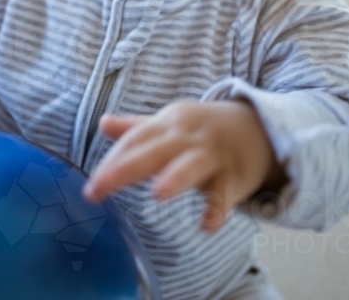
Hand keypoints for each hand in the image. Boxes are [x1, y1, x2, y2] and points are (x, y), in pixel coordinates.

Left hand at [83, 99, 281, 231]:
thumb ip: (137, 128)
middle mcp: (187, 136)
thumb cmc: (204, 130)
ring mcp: (212, 155)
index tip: (90, 187)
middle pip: (154, 150)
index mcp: (168, 123)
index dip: (112, 162)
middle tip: (97, 188)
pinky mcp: (234, 176)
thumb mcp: (171, 123)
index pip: (135, 140)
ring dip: (176, 176)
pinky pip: (225, 193)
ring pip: (191, 165)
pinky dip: (217, 208)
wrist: (258, 126)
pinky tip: (206, 226)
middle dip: (125, 168)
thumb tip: (102, 124)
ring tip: (158, 193)